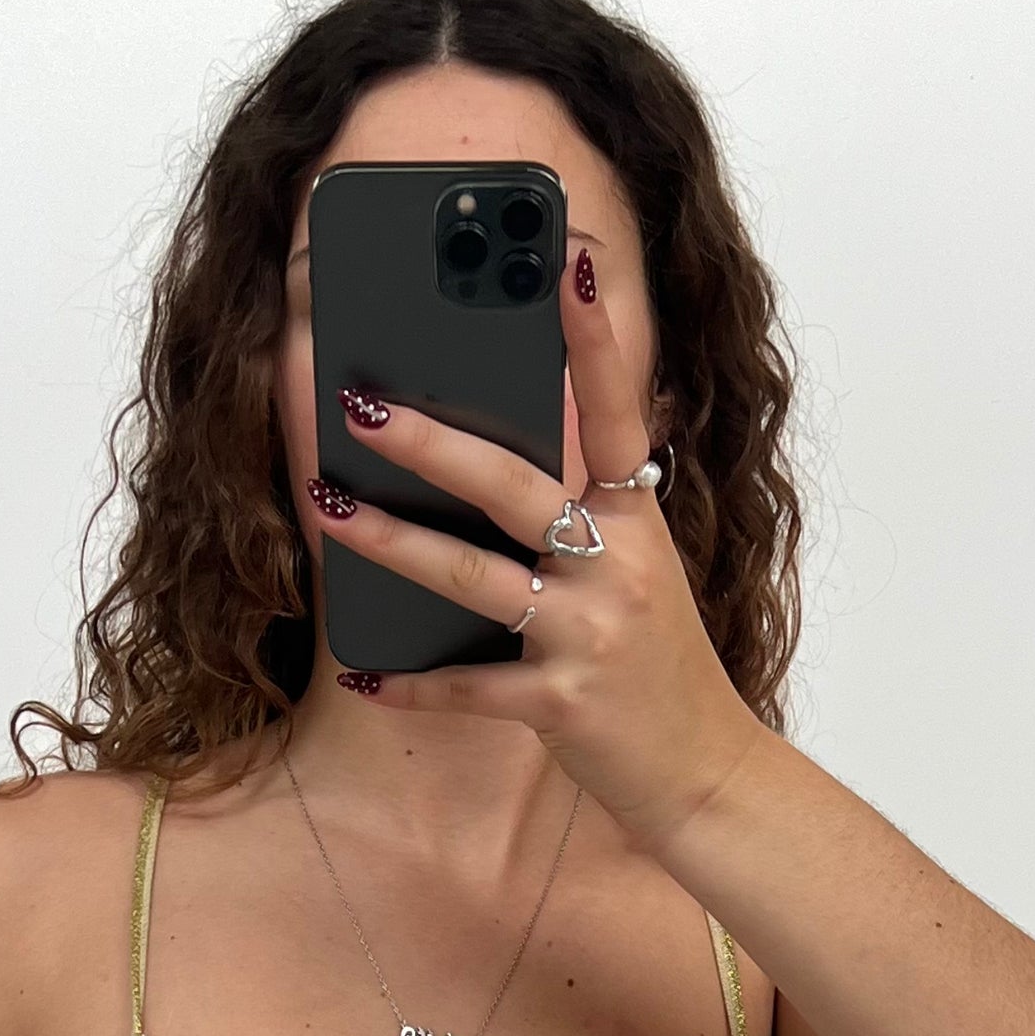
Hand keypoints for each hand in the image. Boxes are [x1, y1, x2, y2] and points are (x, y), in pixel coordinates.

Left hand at [309, 250, 764, 853]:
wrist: (706, 774)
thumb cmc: (657, 668)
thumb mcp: (638, 574)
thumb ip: (586, 513)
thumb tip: (494, 453)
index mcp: (638, 521)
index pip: (615, 410)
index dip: (590, 336)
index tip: (563, 261)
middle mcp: (618, 566)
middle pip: (513, 485)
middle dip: (431, 441)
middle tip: (362, 403)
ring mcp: (589, 635)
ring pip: (474, 577)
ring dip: (392, 542)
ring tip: (328, 508)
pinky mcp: (562, 705)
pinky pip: (468, 687)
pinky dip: (412, 682)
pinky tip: (364, 672)